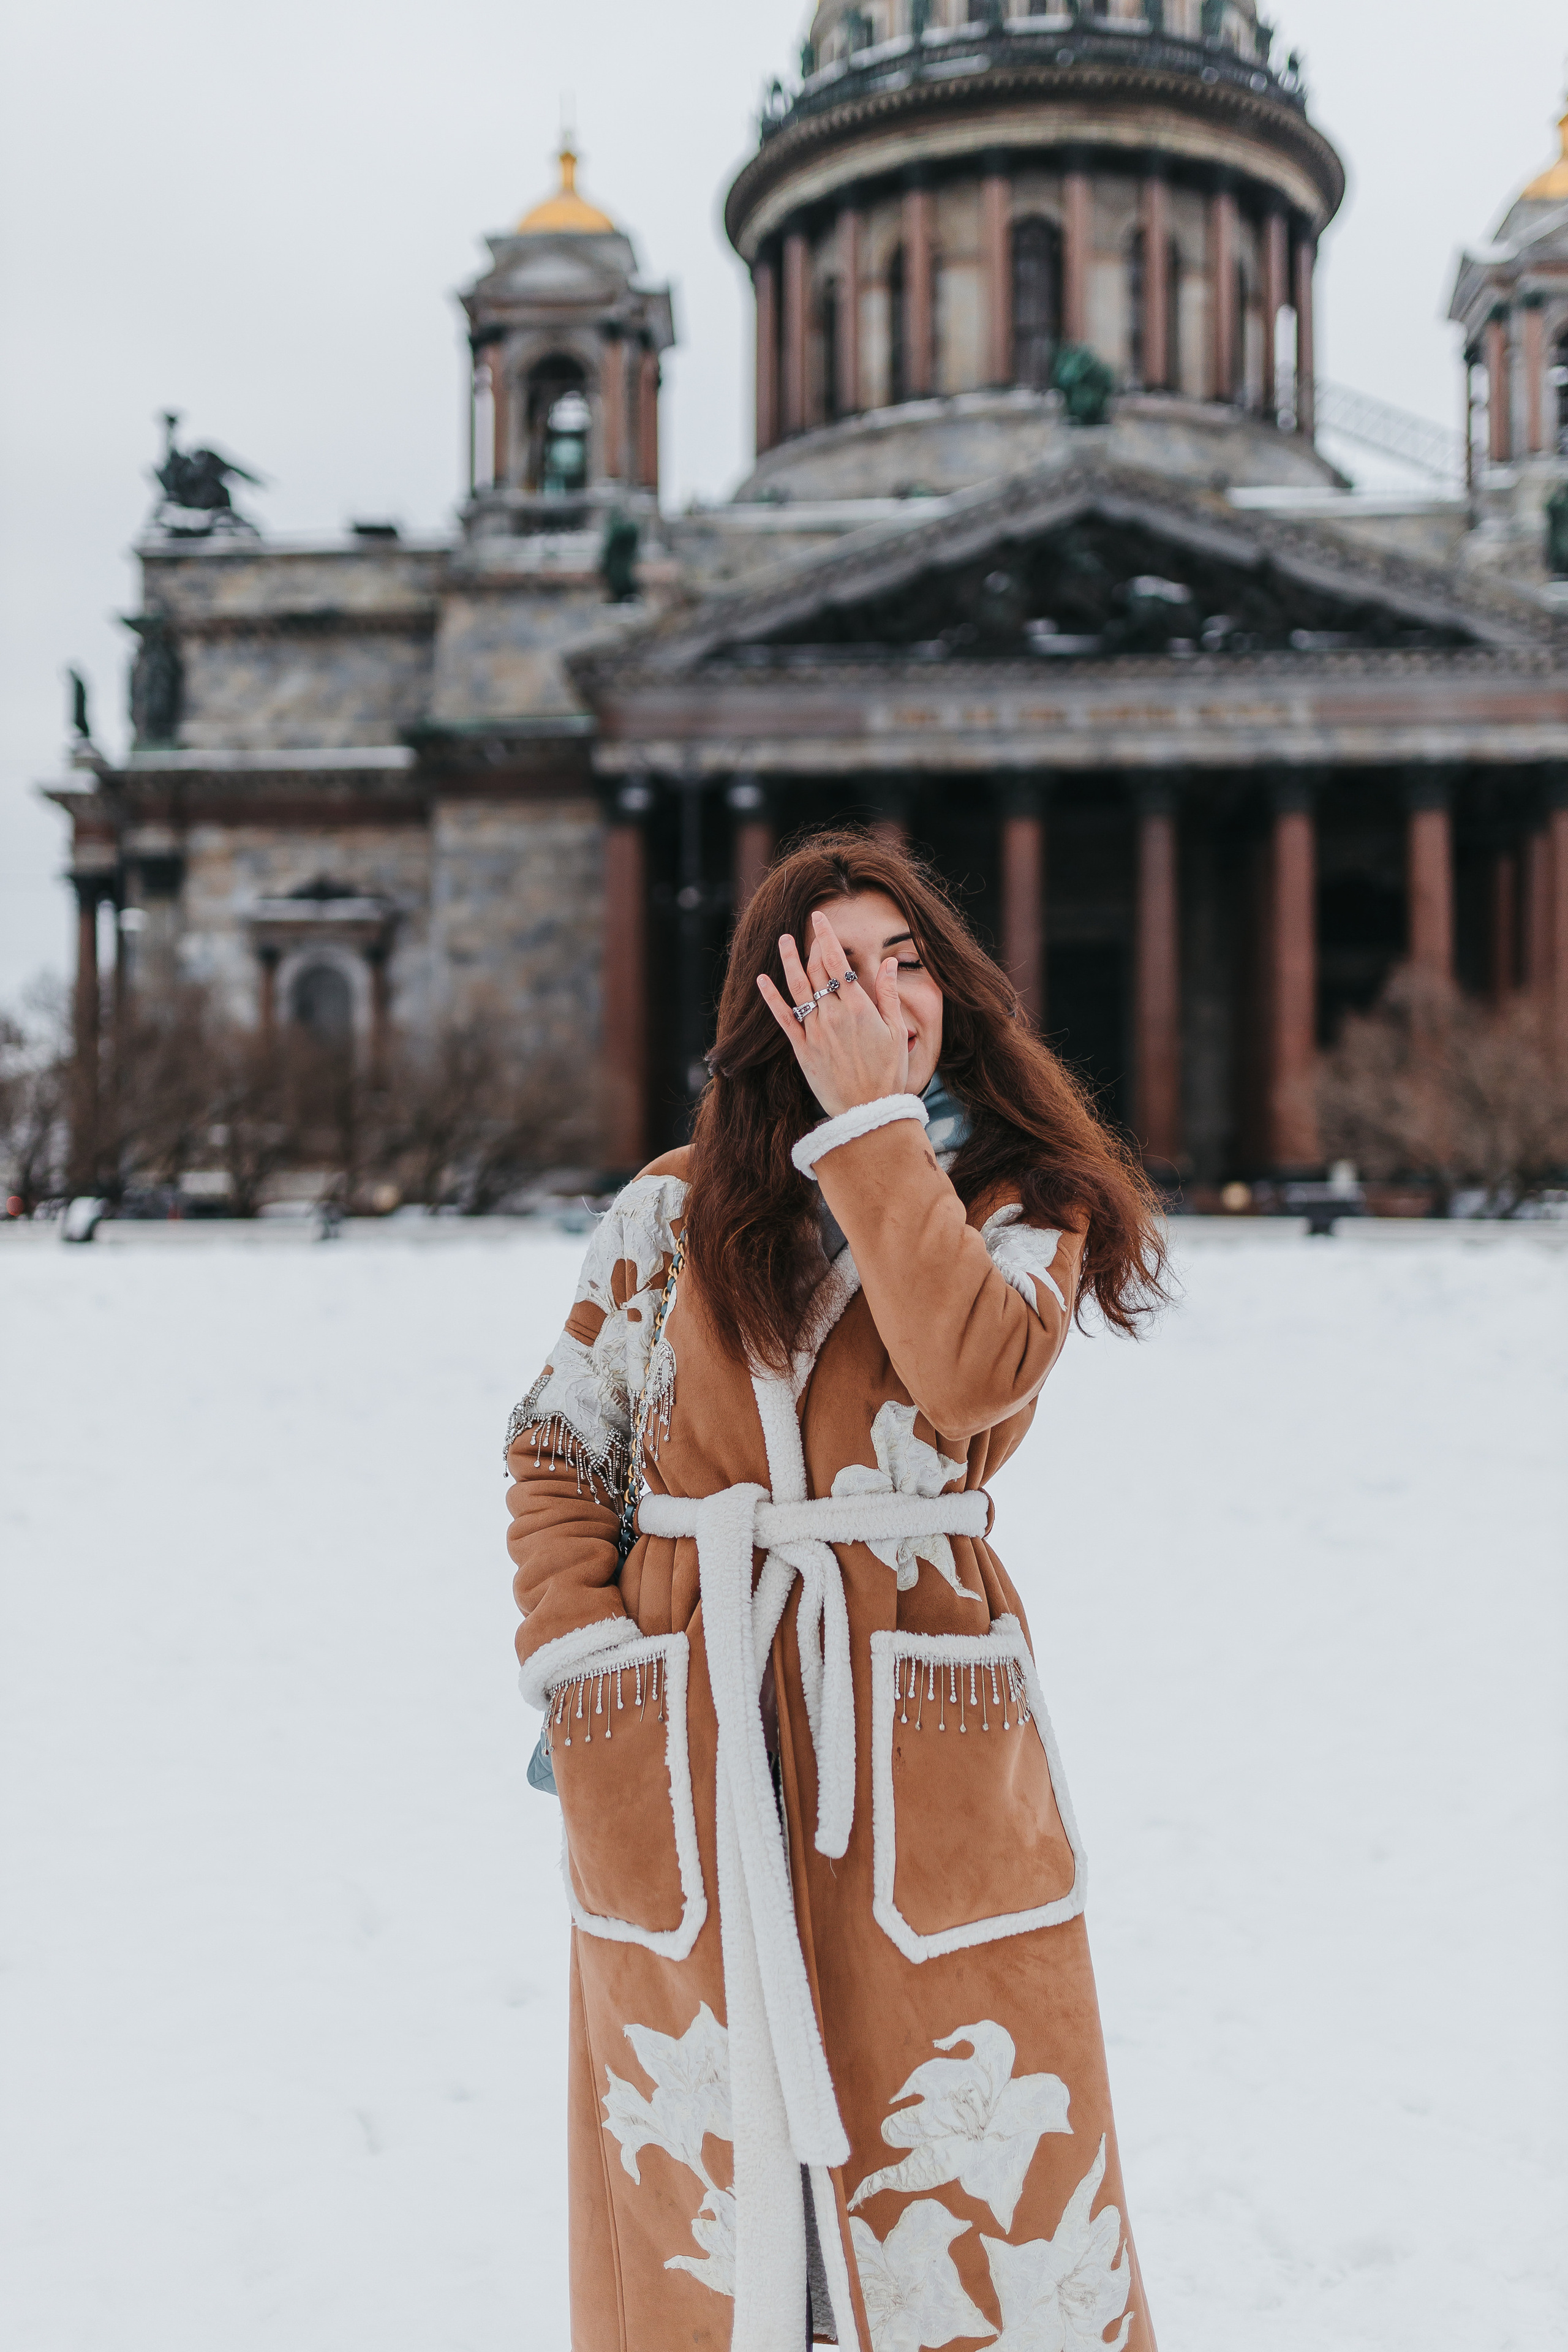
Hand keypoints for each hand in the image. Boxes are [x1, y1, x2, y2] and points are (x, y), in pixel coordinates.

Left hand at [757, 908, 909, 1116]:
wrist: (869, 1111)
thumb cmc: (889, 1073)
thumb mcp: (897, 1032)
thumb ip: (889, 995)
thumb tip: (889, 962)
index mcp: (859, 1008)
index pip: (839, 962)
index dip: (827, 936)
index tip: (820, 917)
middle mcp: (834, 1015)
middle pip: (818, 972)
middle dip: (812, 947)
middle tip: (807, 929)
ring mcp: (815, 1032)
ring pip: (798, 989)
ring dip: (789, 961)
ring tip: (782, 939)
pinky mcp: (802, 1050)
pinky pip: (783, 1019)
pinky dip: (771, 998)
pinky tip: (762, 980)